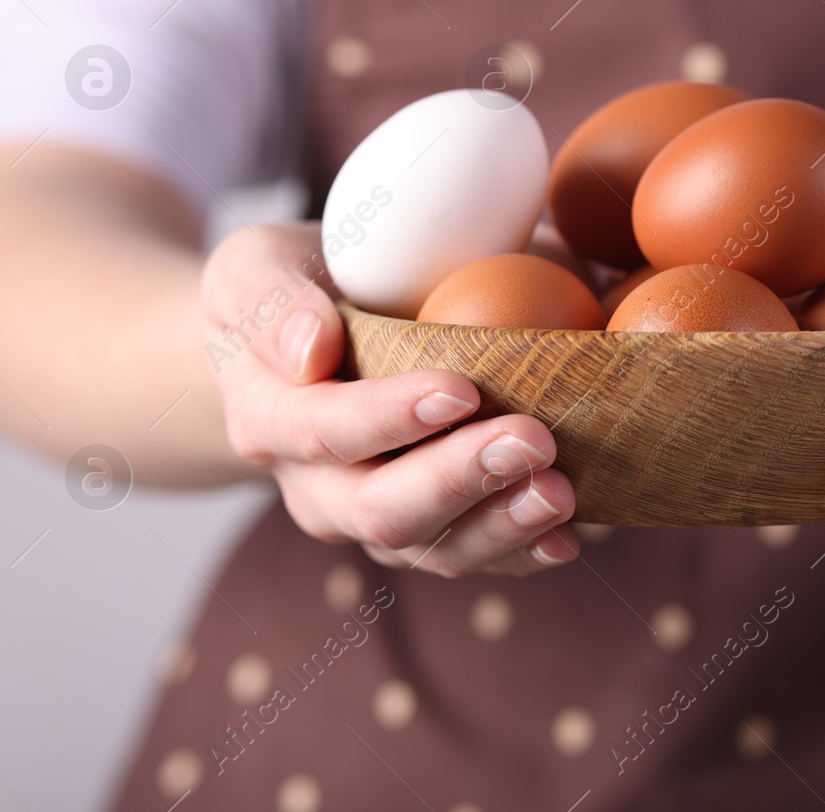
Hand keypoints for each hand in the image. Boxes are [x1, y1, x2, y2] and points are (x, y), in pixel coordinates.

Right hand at [202, 223, 578, 575]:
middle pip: (383, 508)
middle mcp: (318, 490)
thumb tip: (311, 350)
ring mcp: (378, 520)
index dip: (390, 417)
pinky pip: (476, 557)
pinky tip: (571, 537)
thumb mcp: (253, 267)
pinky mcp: (433, 533)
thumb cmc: (293, 288)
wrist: (316, 342)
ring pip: (436, 548)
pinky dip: (525, 551)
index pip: (325, 431)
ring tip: (560, 491)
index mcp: (269, 422)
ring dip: (502, 525)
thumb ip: (268, 298)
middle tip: (531, 439)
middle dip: (460, 479)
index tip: (461, 389)